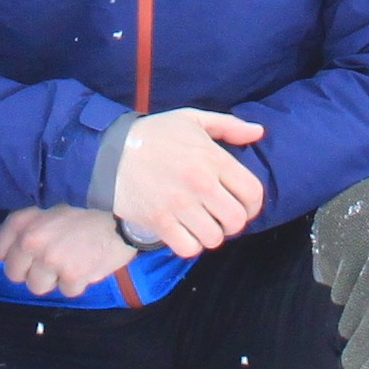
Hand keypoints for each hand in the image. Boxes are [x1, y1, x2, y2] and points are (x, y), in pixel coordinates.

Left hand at [0, 206, 139, 297]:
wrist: (124, 208)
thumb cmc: (89, 201)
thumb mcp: (51, 199)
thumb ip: (30, 220)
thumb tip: (18, 244)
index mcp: (22, 220)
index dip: (12, 253)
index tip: (26, 251)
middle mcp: (31, 241)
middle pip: (14, 274)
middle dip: (31, 269)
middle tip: (51, 258)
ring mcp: (51, 261)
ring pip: (37, 286)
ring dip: (53, 278)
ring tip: (71, 260)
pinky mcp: (73, 276)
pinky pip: (67, 291)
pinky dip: (78, 282)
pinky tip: (88, 262)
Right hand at [109, 109, 268, 254]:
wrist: (109, 151)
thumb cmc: (154, 134)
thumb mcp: (191, 119)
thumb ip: (228, 125)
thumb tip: (259, 132)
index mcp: (213, 158)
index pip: (252, 193)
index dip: (252, 205)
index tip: (242, 206)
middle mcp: (200, 183)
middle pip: (236, 220)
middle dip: (232, 223)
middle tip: (219, 217)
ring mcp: (180, 205)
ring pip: (214, 238)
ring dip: (210, 235)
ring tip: (200, 224)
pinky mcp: (159, 222)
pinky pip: (189, 248)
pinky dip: (189, 245)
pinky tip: (183, 232)